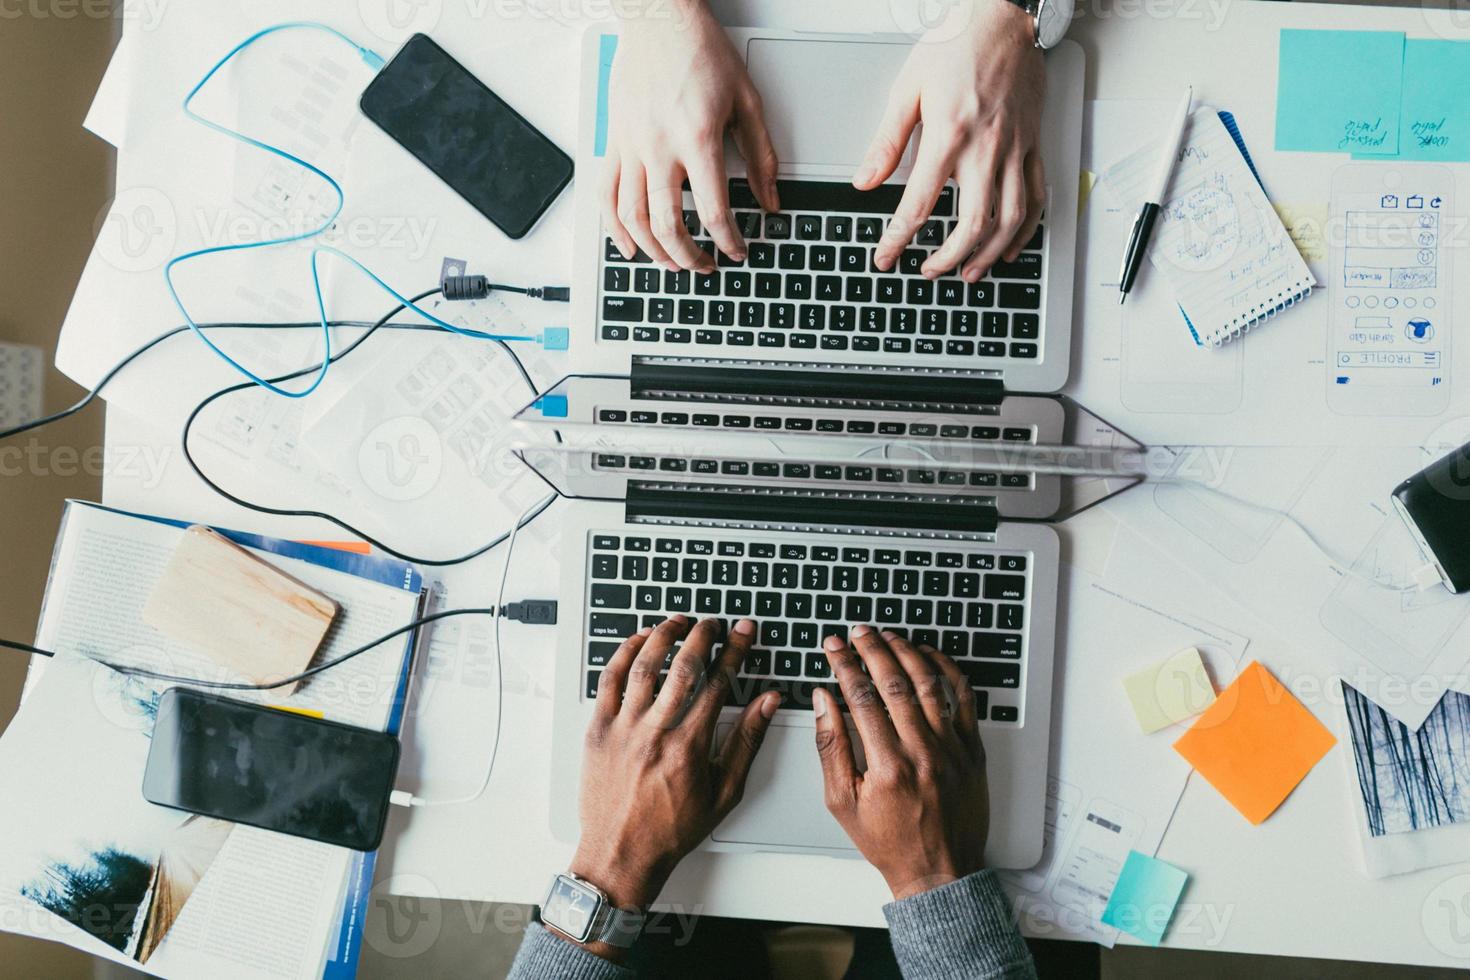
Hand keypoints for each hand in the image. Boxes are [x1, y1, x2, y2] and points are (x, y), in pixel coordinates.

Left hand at [567, 615, 779, 956]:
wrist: (620, 854)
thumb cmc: (671, 830)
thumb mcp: (723, 792)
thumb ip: (746, 741)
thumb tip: (767, 703)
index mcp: (689, 747)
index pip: (719, 683)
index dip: (735, 650)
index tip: (742, 632)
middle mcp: (655, 732)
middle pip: (683, 666)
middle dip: (703, 635)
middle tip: (713, 622)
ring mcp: (623, 729)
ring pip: (644, 666)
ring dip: (663, 635)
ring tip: (678, 622)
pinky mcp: (598, 731)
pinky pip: (609, 681)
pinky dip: (624, 655)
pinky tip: (638, 641)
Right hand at [602, 3, 780, 272]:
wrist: (660, 20)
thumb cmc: (702, 52)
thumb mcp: (747, 101)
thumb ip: (761, 156)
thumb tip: (770, 199)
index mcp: (698, 137)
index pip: (713, 208)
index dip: (728, 240)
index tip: (737, 251)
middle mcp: (659, 146)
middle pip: (667, 223)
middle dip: (689, 255)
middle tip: (705, 266)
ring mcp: (630, 146)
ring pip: (632, 217)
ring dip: (653, 250)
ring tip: (672, 263)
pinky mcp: (613, 141)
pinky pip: (605, 194)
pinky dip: (614, 228)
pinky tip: (628, 247)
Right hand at [814, 625, 988, 900]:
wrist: (939, 870)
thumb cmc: (889, 841)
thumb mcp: (843, 802)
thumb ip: (831, 747)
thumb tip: (824, 700)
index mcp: (887, 766)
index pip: (861, 697)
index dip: (844, 665)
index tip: (834, 647)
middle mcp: (923, 752)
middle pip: (895, 683)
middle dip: (873, 649)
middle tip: (859, 632)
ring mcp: (952, 749)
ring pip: (929, 684)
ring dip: (907, 653)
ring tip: (889, 636)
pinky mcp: (973, 750)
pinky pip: (963, 699)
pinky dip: (947, 671)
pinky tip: (929, 656)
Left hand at [857, 0, 1045, 280]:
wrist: (1005, 18)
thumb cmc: (957, 45)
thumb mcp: (907, 89)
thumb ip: (887, 142)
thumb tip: (865, 180)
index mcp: (949, 136)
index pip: (919, 205)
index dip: (898, 239)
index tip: (885, 256)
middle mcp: (986, 148)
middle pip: (972, 224)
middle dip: (948, 258)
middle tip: (928, 270)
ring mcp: (1015, 149)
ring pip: (1009, 220)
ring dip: (987, 254)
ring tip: (968, 272)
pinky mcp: (1033, 144)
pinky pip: (1037, 197)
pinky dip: (1025, 230)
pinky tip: (1009, 248)